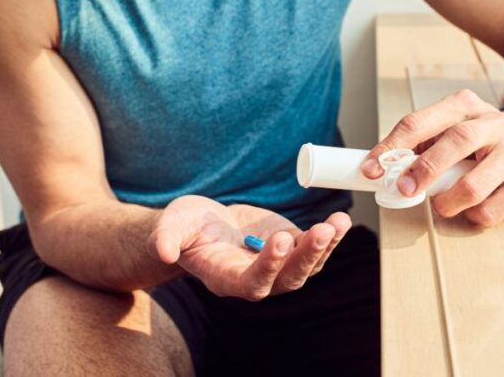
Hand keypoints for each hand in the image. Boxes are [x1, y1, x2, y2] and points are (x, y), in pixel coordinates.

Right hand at [147, 195, 351, 299]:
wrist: (202, 225)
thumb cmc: (184, 228)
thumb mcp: (170, 228)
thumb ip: (165, 240)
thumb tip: (162, 250)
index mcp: (227, 279)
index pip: (253, 282)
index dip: (269, 265)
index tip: (279, 238)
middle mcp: (256, 279)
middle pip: (288, 279)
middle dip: (307, 256)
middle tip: (321, 230)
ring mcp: (277, 265)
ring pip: (307, 266)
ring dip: (325, 246)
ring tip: (339, 222)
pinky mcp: (289, 247)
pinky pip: (315, 248)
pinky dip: (330, 236)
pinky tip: (340, 220)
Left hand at [359, 89, 503, 226]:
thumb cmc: (479, 138)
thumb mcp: (450, 126)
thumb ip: (420, 142)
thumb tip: (380, 169)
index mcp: (464, 105)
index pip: (419, 122)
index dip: (391, 147)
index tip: (371, 170)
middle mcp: (494, 124)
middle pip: (456, 142)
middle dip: (424, 170)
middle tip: (404, 190)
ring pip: (473, 186)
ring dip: (447, 202)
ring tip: (442, 203)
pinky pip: (489, 211)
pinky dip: (471, 216)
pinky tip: (472, 207)